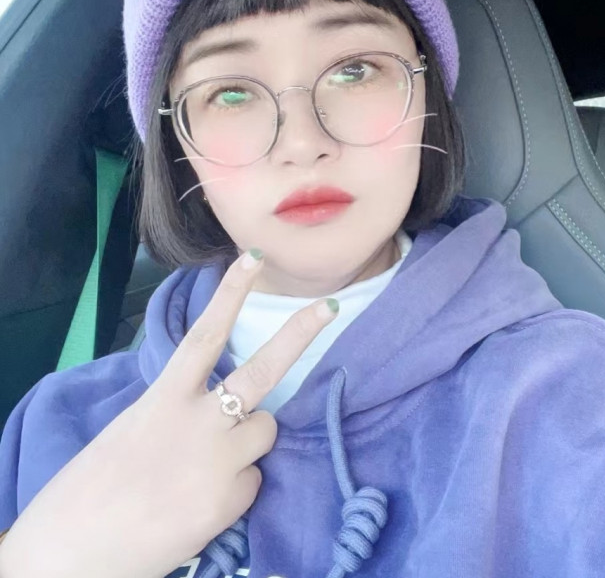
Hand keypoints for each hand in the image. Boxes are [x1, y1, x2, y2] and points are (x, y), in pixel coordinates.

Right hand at [0, 250, 337, 577]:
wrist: (73, 556)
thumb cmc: (95, 489)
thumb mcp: (136, 429)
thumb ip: (180, 408)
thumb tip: (219, 403)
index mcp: (165, 398)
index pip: (205, 334)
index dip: (231, 293)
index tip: (254, 258)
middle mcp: (199, 421)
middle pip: (262, 370)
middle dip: (299, 333)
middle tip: (330, 307)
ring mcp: (219, 459)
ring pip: (265, 430)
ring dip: (249, 441)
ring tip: (207, 467)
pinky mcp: (231, 500)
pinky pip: (254, 480)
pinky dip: (237, 487)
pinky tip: (201, 503)